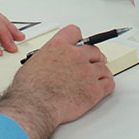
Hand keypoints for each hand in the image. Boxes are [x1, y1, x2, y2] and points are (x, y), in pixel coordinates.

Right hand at [0, 25, 114, 138]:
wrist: (35, 106)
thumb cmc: (30, 89)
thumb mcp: (33, 63)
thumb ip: (47, 58)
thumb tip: (48, 63)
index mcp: (59, 46)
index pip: (75, 32)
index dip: (78, 39)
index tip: (80, 44)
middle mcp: (76, 56)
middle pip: (93, 50)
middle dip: (93, 57)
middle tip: (92, 62)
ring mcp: (87, 72)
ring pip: (103, 67)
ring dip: (101, 72)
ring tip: (98, 77)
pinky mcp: (94, 89)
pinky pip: (108, 84)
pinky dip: (107, 85)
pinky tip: (104, 87)